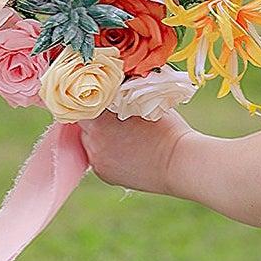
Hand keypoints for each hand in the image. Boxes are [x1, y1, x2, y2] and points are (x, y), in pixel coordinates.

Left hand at [78, 108, 194, 198]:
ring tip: (121, 134)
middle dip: (95, 119)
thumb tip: (116, 86)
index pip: (82, 104)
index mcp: (101, 119)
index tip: (103, 97)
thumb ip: (124, 98)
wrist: (179, 163)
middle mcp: (94, 140)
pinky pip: (98, 158)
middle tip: (112, 116)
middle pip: (84, 124)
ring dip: (100, 136)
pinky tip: (125, 150)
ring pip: (89, 141)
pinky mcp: (104, 174)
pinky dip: (107, 153)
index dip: (93, 99)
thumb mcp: (145, 102)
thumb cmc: (167, 128)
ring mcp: (97, 159)